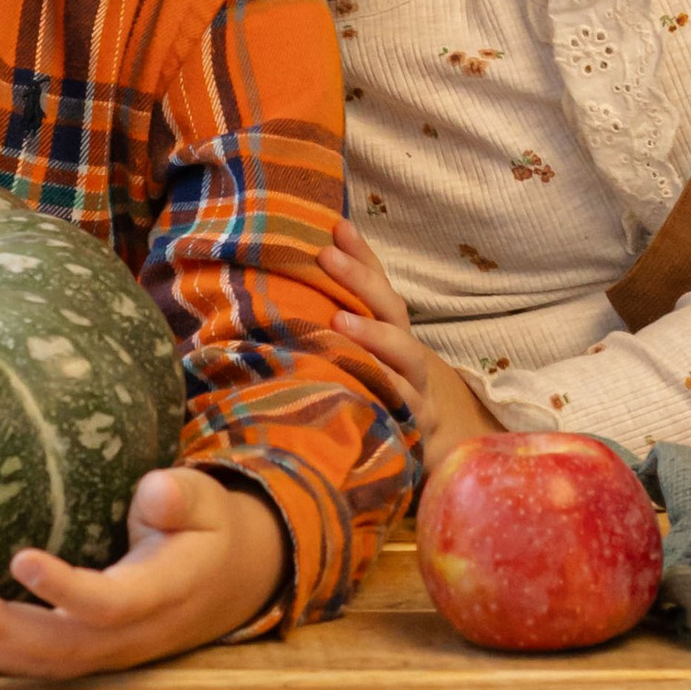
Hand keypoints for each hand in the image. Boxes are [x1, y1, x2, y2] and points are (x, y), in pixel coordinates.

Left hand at [0, 462, 286, 679]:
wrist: (226, 583)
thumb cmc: (205, 530)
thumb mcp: (207, 503)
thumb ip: (183, 497)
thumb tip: (156, 492)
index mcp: (165, 593)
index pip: (111, 603)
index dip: (66, 588)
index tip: (20, 557)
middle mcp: (134, 633)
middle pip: (65, 643)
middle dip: (6, 628)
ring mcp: (110, 651)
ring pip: (46, 662)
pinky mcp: (89, 654)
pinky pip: (39, 664)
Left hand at [318, 228, 503, 475]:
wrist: (401, 463)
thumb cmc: (362, 407)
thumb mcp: (343, 365)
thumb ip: (322, 331)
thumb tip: (275, 289)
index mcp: (389, 337)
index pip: (378, 287)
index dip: (363, 256)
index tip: (337, 226)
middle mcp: (406, 360)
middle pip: (394, 313)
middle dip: (362, 282)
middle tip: (327, 257)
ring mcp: (414, 394)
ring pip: (406, 360)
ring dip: (375, 337)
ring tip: (339, 321)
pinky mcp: (411, 431)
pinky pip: (402, 409)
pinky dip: (383, 394)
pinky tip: (356, 386)